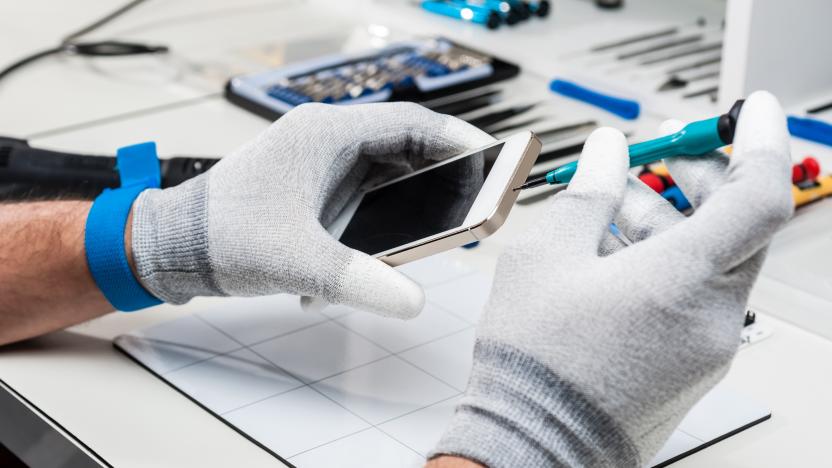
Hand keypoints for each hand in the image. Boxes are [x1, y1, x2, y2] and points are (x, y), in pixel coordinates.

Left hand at [130, 102, 493, 317]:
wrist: (173, 245)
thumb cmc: (222, 234)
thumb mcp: (296, 260)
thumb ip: (357, 279)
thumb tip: (412, 301)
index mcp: (328, 134)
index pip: (412, 124)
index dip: (459, 141)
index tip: (495, 160)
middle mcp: (328, 141)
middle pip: (407, 148)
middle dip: (443, 178)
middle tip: (475, 206)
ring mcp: (322, 164)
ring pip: (388, 174)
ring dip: (412, 202)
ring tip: (434, 233)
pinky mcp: (315, 188)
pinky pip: (366, 196)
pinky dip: (381, 221)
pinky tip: (374, 255)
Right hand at [431, 91, 792, 466]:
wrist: (532, 447)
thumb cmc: (534, 366)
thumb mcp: (545, 259)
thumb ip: (586, 194)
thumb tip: (606, 154)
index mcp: (682, 283)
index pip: (759, 195)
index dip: (759, 141)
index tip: (749, 110)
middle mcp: (711, 316)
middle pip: (738, 225)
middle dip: (702, 177)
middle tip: (660, 154)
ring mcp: (706, 345)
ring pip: (713, 260)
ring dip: (672, 219)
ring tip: (612, 206)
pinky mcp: (691, 364)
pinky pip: (697, 294)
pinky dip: (667, 261)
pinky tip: (614, 253)